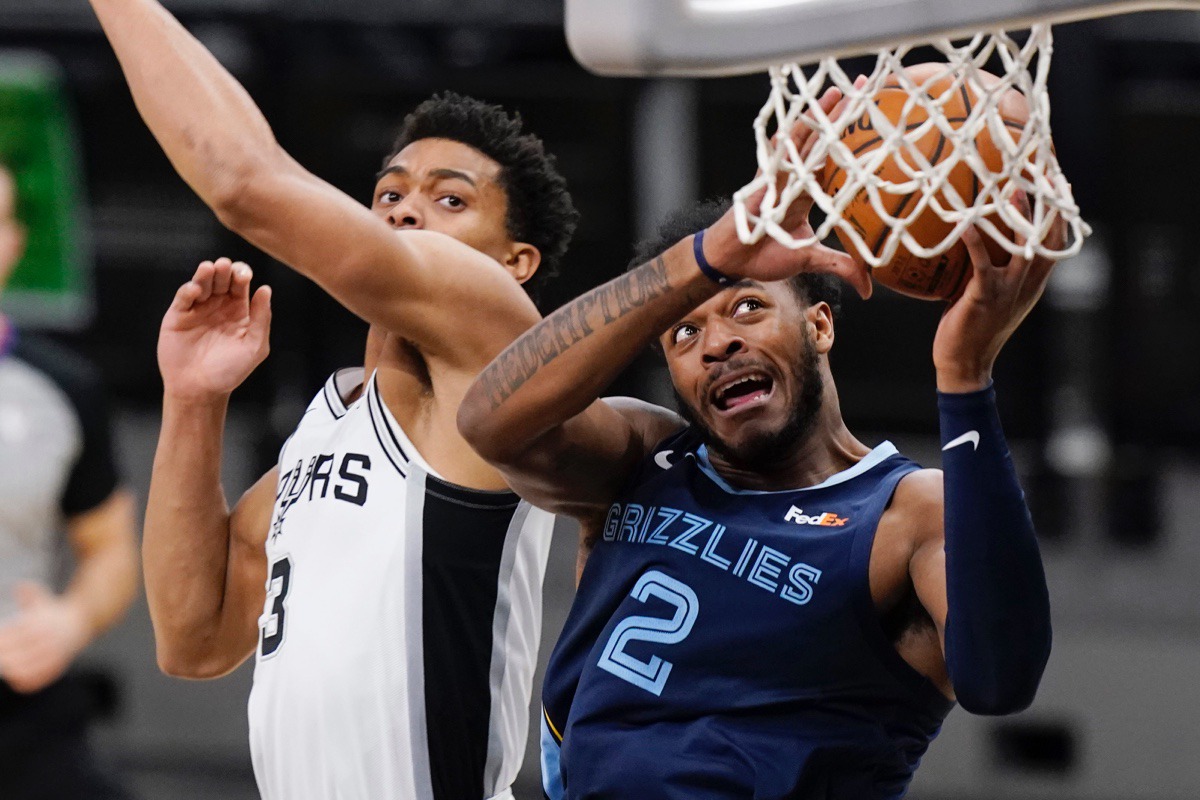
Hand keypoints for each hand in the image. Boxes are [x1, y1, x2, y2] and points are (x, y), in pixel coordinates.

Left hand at [0, 583, 89, 693]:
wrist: (80, 624)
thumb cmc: (52, 612)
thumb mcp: (43, 599)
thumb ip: (30, 592)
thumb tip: (19, 586)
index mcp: (44, 623)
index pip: (18, 634)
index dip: (2, 640)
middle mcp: (50, 639)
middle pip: (20, 652)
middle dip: (4, 656)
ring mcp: (54, 654)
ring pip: (28, 668)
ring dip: (12, 670)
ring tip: (4, 667)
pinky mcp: (58, 666)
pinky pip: (39, 678)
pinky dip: (25, 680)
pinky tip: (14, 677)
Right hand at [158, 258, 271, 400]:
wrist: (200, 389)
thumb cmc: (230, 371)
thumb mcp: (254, 346)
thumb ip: (261, 319)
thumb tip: (266, 289)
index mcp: (239, 310)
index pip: (240, 284)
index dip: (242, 275)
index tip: (244, 276)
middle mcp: (218, 305)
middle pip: (221, 279)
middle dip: (225, 270)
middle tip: (225, 267)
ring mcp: (198, 309)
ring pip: (202, 283)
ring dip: (206, 273)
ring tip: (210, 268)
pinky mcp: (178, 316)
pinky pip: (183, 297)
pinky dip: (188, 290)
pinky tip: (195, 290)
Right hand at [702, 84, 871, 298]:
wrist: (731, 258)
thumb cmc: (764, 255)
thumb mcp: (810, 260)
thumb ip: (841, 267)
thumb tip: (869, 289)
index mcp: (808, 192)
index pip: (836, 159)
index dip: (854, 139)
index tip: (875, 118)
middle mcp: (796, 179)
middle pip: (824, 140)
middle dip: (843, 114)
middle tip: (866, 86)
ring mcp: (779, 178)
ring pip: (803, 141)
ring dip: (819, 117)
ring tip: (837, 91)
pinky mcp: (762, 182)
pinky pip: (776, 156)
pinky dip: (786, 138)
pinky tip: (797, 119)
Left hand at [932, 198, 1066, 391]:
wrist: (966, 364)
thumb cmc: (973, 327)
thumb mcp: (994, 295)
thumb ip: (997, 269)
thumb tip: (981, 238)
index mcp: (1034, 281)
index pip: (1056, 240)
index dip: (1060, 211)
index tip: (1060, 182)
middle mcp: (1029, 283)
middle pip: (1048, 236)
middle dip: (1048, 203)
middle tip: (1041, 171)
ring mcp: (1009, 289)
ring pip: (1023, 246)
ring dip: (1018, 215)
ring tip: (1011, 187)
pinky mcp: (985, 296)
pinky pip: (983, 263)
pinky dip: (975, 241)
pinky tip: (965, 223)